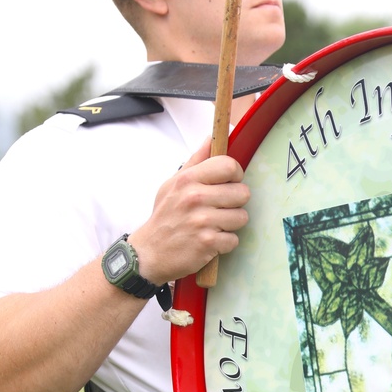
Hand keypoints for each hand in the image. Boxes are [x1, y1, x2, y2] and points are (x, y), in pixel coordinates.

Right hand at [129, 138, 249, 283]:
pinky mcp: (208, 242)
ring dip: (231, 224)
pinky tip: (210, 241)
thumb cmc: (165, 216)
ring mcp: (202, 221)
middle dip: (235, 202)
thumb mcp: (173, 184)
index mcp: (188, 179)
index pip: (229, 166)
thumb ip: (195, 161)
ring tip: (214, 225)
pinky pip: (234, 240)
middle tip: (220, 208)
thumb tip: (211, 138)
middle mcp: (196, 197)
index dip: (235, 175)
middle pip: (242, 193)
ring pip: (242, 217)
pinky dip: (225, 243)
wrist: (150, 252)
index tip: (228, 183)